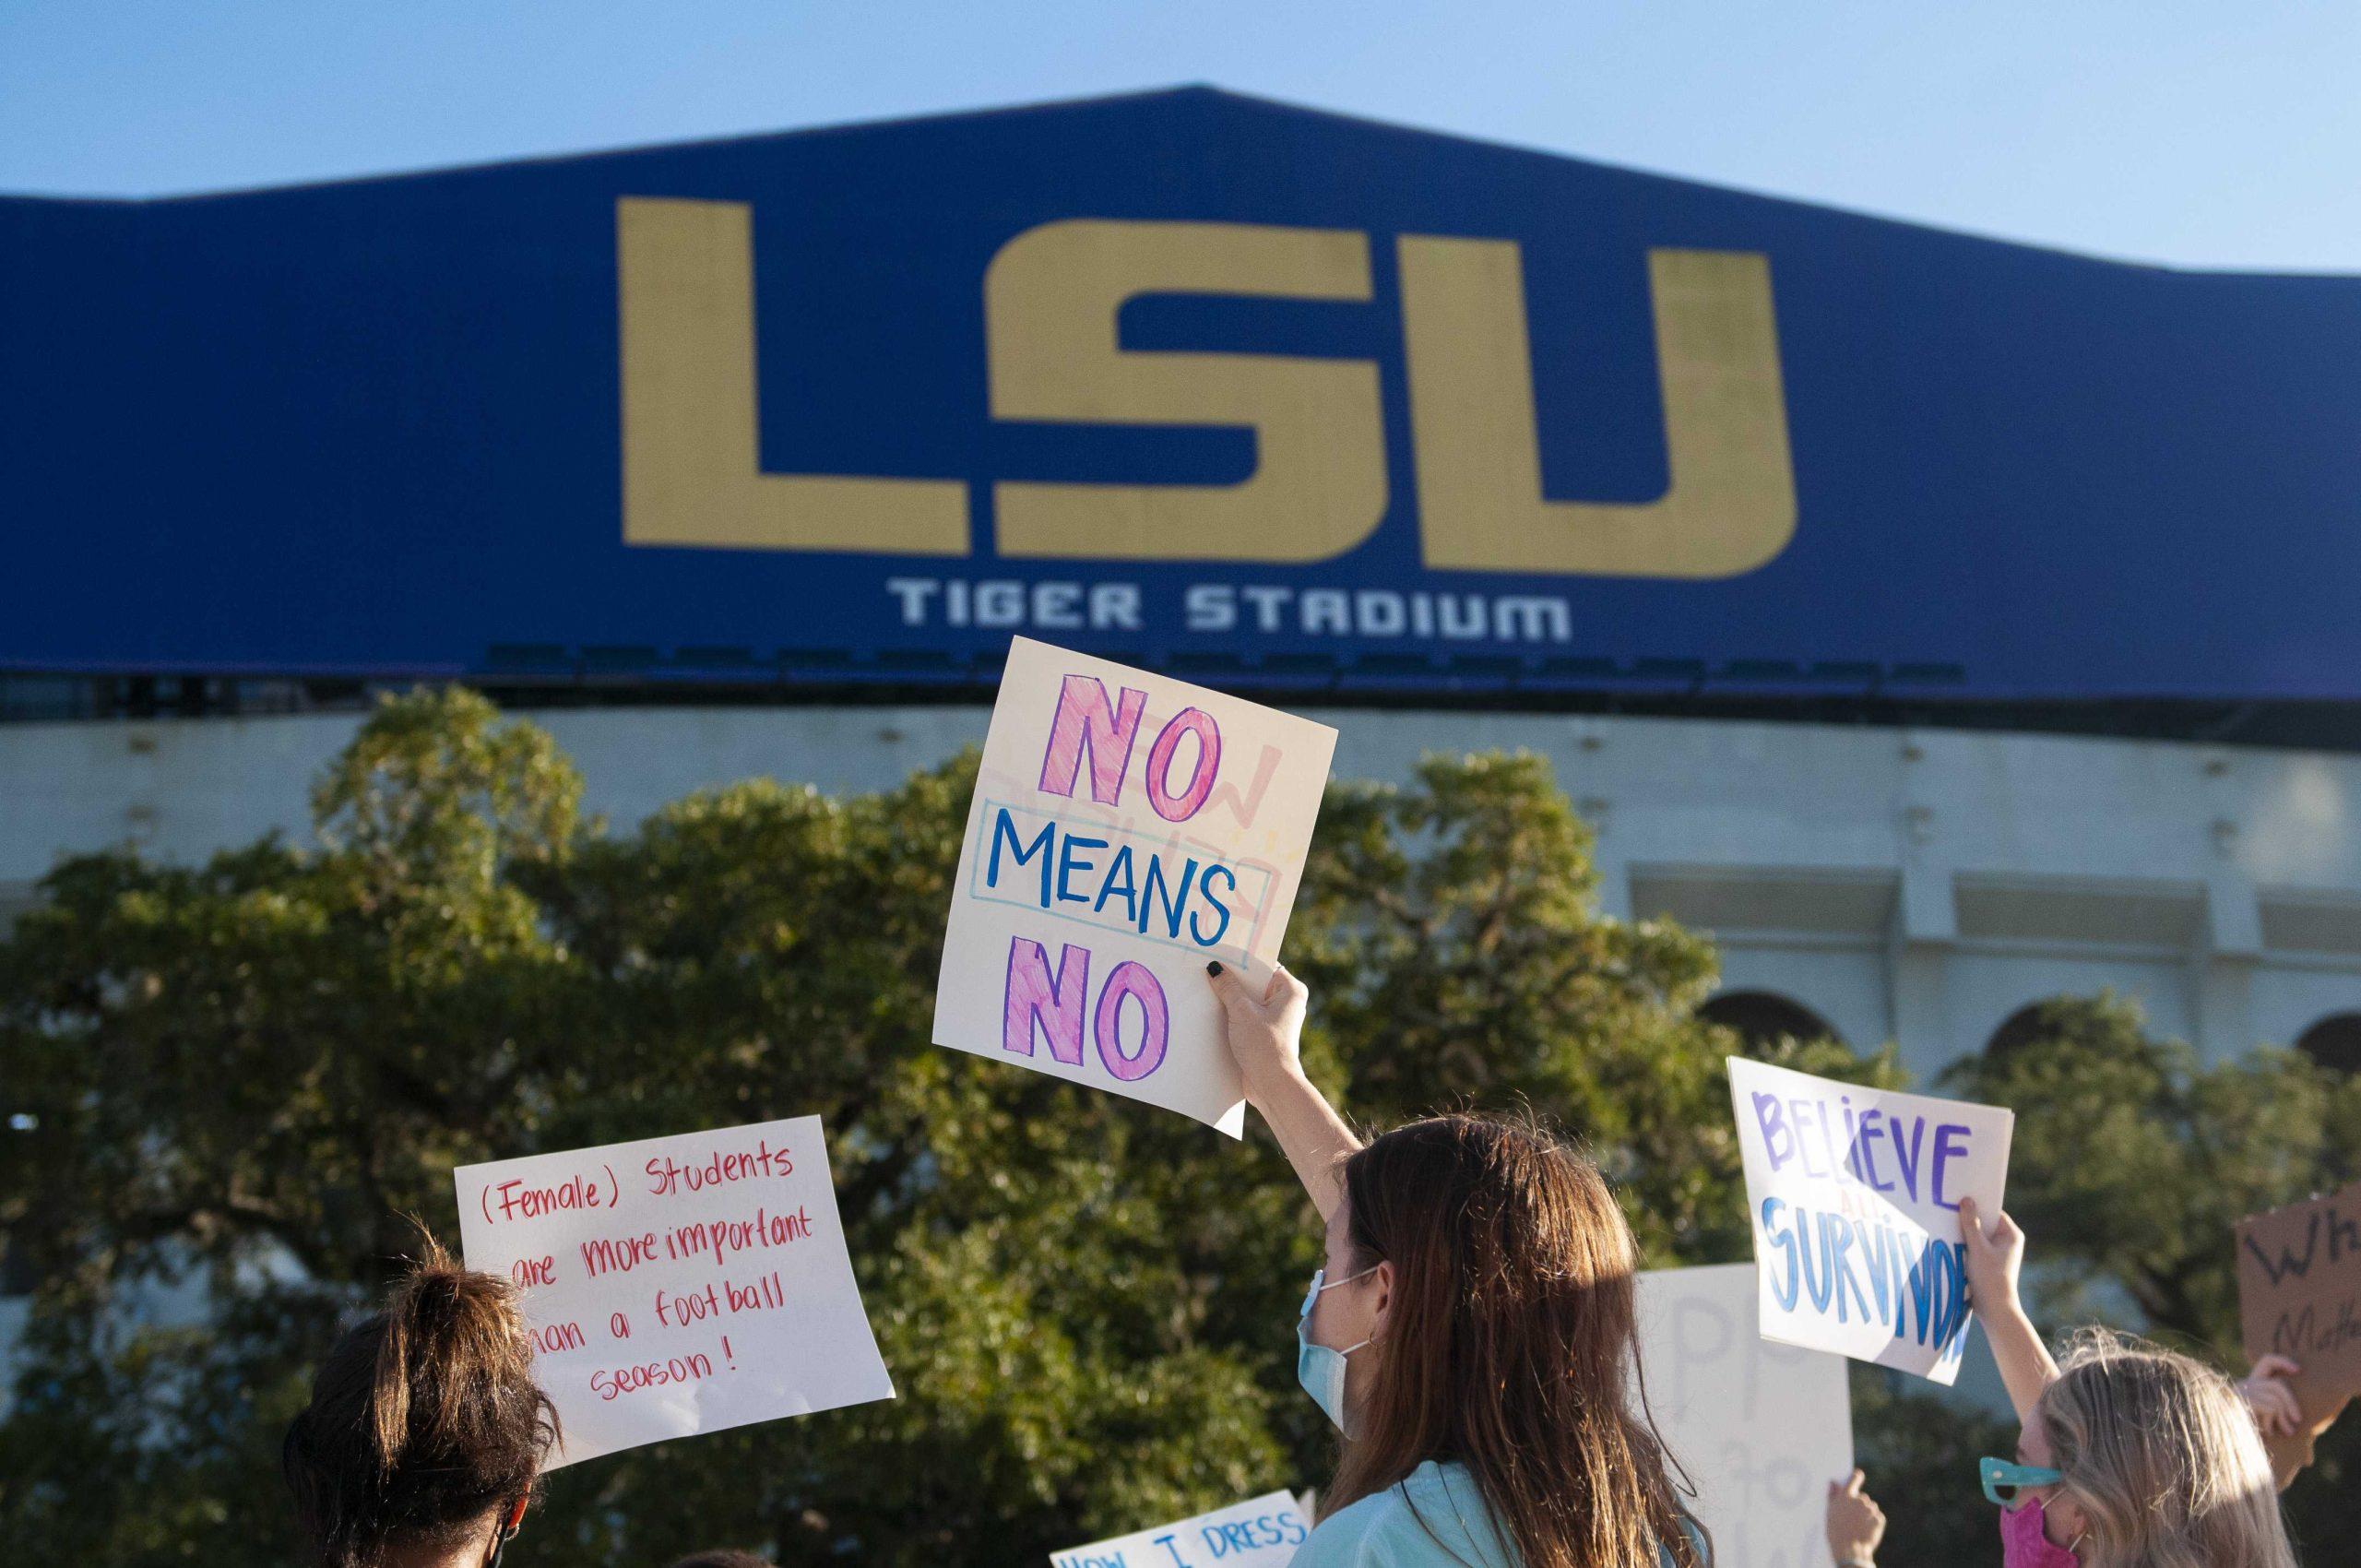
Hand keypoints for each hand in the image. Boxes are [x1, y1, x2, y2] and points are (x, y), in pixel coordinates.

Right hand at [1205, 961, 1308, 1103]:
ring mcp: (1275, 1019)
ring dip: (1229, 999)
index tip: (1221, 953)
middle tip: (1208, 968)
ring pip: (1248, 1001)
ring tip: (1205, 988)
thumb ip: (1228, 987)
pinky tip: (1209, 1011)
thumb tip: (1214, 968)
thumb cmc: (1264, 1046)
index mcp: (1290, 990)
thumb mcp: (1242, 1011)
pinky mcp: (1263, 1034)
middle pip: (1254, 983)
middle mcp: (1286, 1002)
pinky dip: (1230, 1015)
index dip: (1243, 960)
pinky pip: (1245, 1017)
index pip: (1265, 965)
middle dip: (1233, 980)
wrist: (1271, 1085)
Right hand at [1826, 1470, 1884, 1566]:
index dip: (1856, 1477)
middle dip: (1858, 1504)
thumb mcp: (1830, 1513)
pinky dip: (1873, 1522)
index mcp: (1846, 1496)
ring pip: (1870, 1507)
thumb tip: (1833, 1483)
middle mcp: (1860, 1500)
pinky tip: (1865, 1530)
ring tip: (1858, 1526)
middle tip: (1852, 1517)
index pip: (1854, 1478)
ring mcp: (1871, 1509)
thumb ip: (1832, 1495)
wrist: (1850, 1550)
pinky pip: (1877, 1517)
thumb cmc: (1836, 1532)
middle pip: (1862, 1497)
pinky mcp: (1879, 1519)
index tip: (1857, 1477)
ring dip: (1866, 1513)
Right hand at [1958, 1196, 2025, 1314]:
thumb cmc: (1990, 1278)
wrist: (1995, 1310)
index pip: (1993, 1212)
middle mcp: (2007, 1242)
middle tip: (1948, 1209)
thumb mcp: (1978, 1248)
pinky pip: (1975, 1247)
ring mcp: (1998, 1253)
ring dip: (1964, 1233)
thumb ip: (1971, 1224)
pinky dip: (1964, 1245)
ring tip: (1946, 1225)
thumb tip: (1966, 1200)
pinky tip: (1950, 1243)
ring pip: (1977, 1236)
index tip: (1959, 1198)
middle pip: (1984, 1223)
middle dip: (1968, 1219)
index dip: (1977, 1205)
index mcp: (2011, 1235)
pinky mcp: (1988, 1262)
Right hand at [2239, 1354, 2303, 1437]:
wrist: (2228, 1442)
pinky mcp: (2241, 1401)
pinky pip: (2270, 1407)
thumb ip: (2278, 1407)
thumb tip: (2301, 1412)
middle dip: (2292, 1402)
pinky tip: (2269, 1433)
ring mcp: (2240, 1392)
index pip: (2267, 1361)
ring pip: (2276, 1398)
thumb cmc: (2249, 1434)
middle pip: (2278, 1384)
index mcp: (2251, 1383)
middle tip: (2299, 1420)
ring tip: (2287, 1432)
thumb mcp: (2267, 1417)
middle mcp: (2244, 1384)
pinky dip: (2273, 1422)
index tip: (2298, 1370)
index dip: (2283, 1361)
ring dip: (2284, 1417)